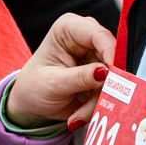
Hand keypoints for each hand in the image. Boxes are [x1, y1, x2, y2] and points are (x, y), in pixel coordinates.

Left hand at [9, 13, 116, 129]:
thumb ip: (80, 77)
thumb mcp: (53, 84)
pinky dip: (98, 105)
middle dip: (104, 86)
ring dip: (99, 101)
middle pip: (110, 58)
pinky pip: (111, 90)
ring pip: (113, 78)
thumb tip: (105, 72)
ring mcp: (96, 55)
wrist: (32, 102)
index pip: (98, 35)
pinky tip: (80, 114)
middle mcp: (86, 38)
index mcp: (69, 28)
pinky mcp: (103, 73)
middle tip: (95, 107)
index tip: (113, 76)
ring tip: (77, 116)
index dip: (110, 53)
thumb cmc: (35, 86)